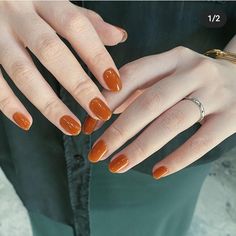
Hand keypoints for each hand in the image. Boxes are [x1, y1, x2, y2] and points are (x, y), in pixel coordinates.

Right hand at [0, 1, 126, 133]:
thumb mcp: (56, 1)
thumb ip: (86, 20)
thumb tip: (118, 37)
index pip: (77, 27)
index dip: (97, 56)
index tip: (114, 83)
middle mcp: (18, 12)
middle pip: (51, 52)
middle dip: (79, 86)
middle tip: (99, 111)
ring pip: (22, 72)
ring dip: (49, 104)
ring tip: (71, 126)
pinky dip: (8, 103)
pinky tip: (27, 122)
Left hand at [87, 46, 235, 178]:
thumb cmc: (196, 80)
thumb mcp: (170, 74)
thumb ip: (140, 88)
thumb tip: (106, 110)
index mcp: (173, 58)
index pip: (132, 75)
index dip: (107, 100)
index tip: (90, 125)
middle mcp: (194, 72)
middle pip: (149, 102)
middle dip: (119, 130)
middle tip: (96, 153)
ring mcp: (215, 94)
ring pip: (171, 122)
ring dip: (140, 147)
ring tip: (117, 165)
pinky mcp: (232, 117)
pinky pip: (201, 141)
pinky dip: (178, 158)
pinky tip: (157, 172)